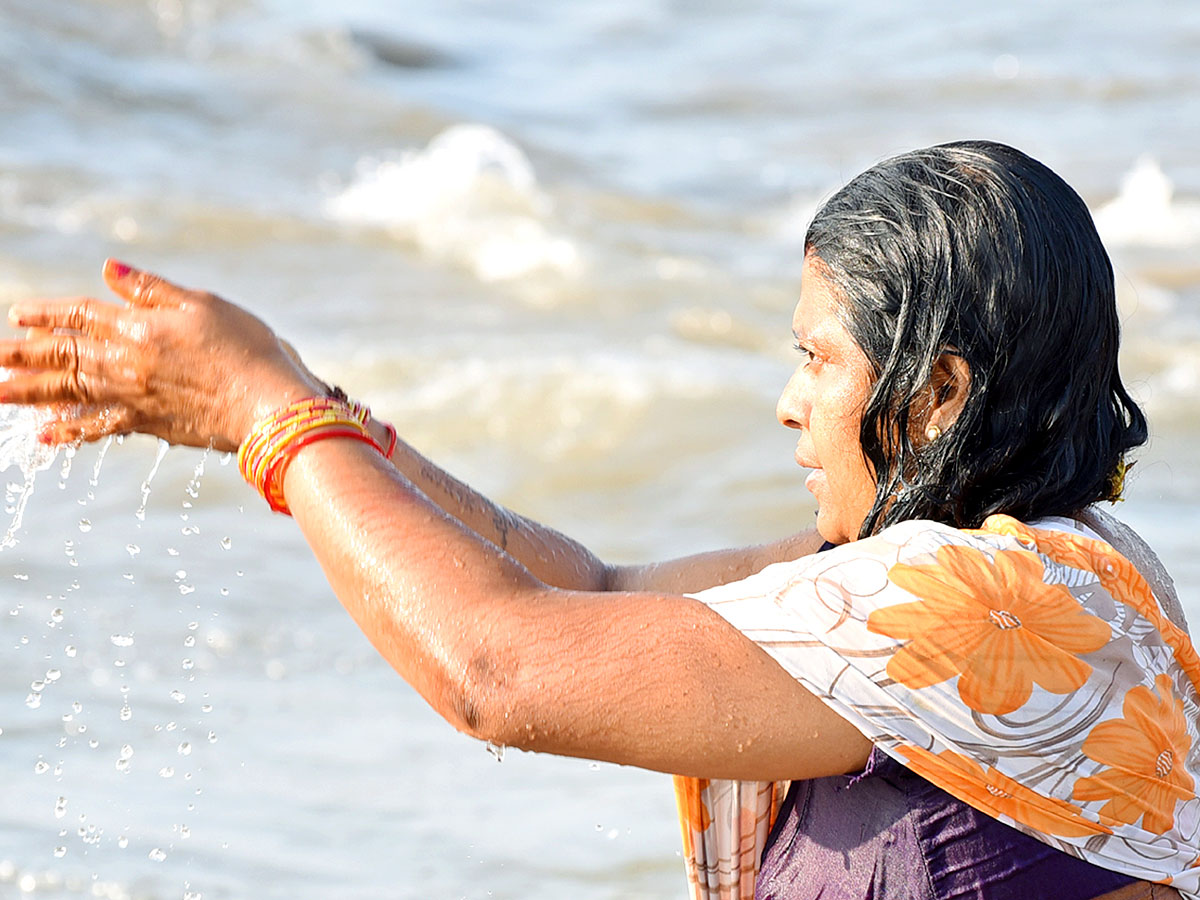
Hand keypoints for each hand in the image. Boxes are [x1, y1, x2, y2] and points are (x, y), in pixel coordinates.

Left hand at [0, 260, 323, 449]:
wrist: (269, 404)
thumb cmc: (248, 348)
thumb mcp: (203, 305)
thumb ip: (152, 290)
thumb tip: (108, 270)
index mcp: (139, 327)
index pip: (80, 315)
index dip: (47, 313)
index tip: (16, 314)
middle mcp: (127, 362)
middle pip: (62, 355)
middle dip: (20, 356)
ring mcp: (134, 396)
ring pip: (69, 392)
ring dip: (29, 393)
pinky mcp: (150, 424)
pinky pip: (99, 427)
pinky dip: (71, 432)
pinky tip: (47, 437)